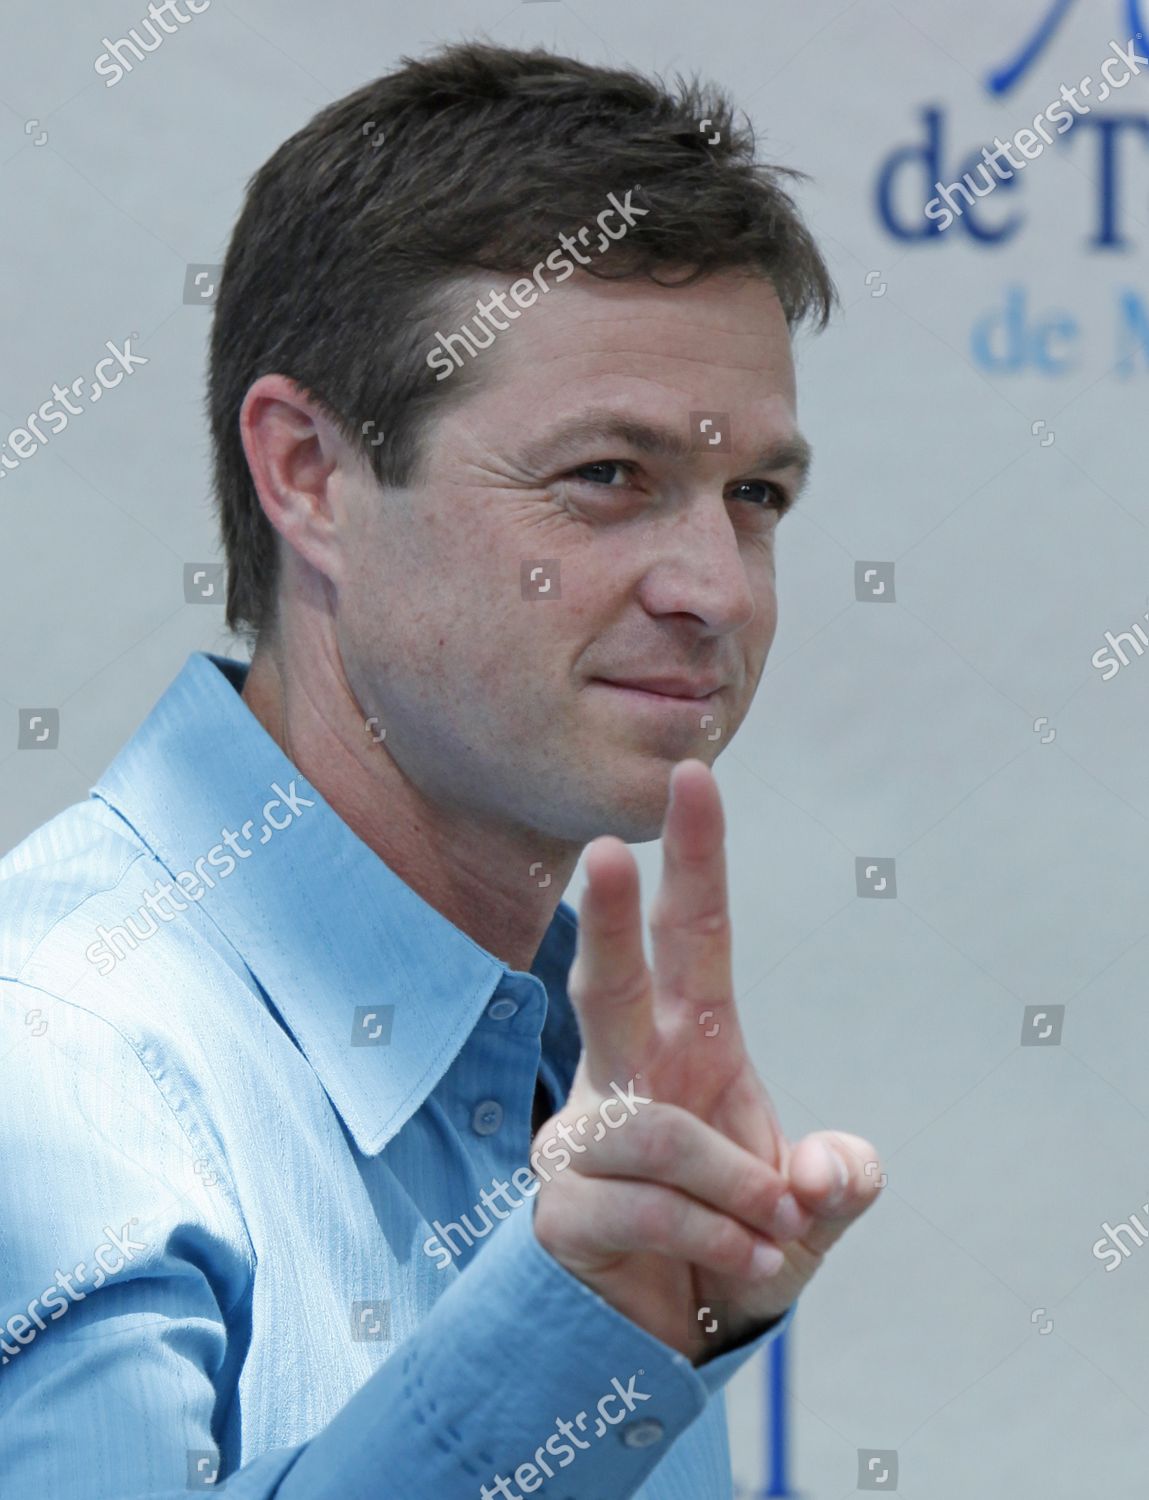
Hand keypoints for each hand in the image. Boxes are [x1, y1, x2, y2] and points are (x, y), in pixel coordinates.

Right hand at [531, 757, 881, 1361]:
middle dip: (610, 918)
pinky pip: (643, 1206)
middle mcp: (628, 1070)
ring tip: (777, 1232)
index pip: (694, 934)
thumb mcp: (808, 1213)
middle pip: (609, 981)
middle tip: (603, 854)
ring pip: (655, 1132)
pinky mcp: (559, 1203)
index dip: (694, 858)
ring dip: (736, 1188)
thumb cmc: (733, 1237)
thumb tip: (832, 1171)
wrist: (664, 1333)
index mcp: (692, 1040)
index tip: (693, 776)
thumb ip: (836, 1183)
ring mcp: (583, 1133)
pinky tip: (747, 1265)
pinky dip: (714, 1239)